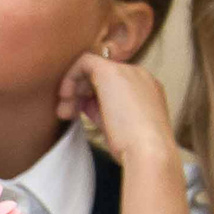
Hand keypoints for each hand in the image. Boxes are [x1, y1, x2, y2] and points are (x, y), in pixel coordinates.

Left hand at [59, 54, 187, 213]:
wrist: (149, 151)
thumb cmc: (135, 149)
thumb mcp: (117, 128)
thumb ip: (102, 112)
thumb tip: (83, 104)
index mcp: (146, 90)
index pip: (112, 86)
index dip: (91, 97)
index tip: (78, 116)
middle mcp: (139, 76)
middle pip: (101, 76)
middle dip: (78, 93)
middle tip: (65, 114)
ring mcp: (128, 71)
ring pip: (92, 68)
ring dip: (73, 88)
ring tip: (63, 112)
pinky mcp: (112, 72)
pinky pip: (85, 61)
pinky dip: (70, 76)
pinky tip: (65, 97)